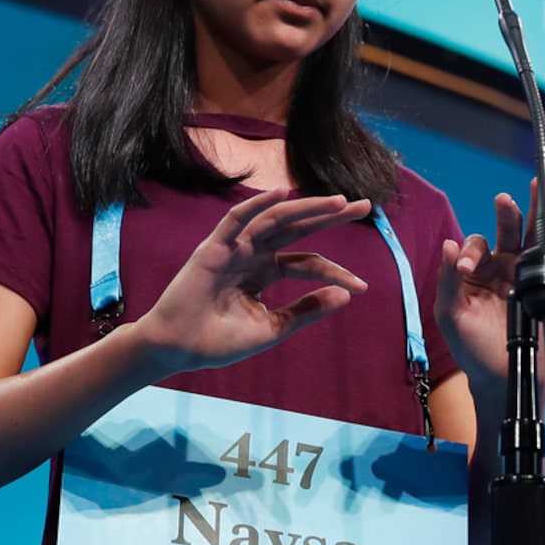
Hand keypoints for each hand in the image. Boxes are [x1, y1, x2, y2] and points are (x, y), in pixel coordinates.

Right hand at [133, 188, 371, 375]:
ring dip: (307, 208)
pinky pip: (237, 220)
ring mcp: (235, 248)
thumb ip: (305, 310)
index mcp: (267, 271)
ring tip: (339, 202)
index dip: (336, 272)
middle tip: (365, 205)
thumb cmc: (219, 341)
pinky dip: (258, 204)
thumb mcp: (272, 328)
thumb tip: (346, 295)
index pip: (308, 263)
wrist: (179, 350)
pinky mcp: (214, 247)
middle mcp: (254, 254)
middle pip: (298, 229)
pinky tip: (283, 194)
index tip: (362, 287)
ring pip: (276, 220)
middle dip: (330, 215)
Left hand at [435, 180, 544, 397]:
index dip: (472, 252)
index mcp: (475, 272)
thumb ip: (448, 281)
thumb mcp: (450, 315)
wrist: (502, 379)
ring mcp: (525, 275)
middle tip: (503, 200)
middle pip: (506, 232)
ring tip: (539, 188)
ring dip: (536, 213)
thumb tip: (449, 244)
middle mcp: (501, 268)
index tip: (469, 269)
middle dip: (506, 215)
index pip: (475, 247)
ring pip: (533, 237)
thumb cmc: (470, 348)